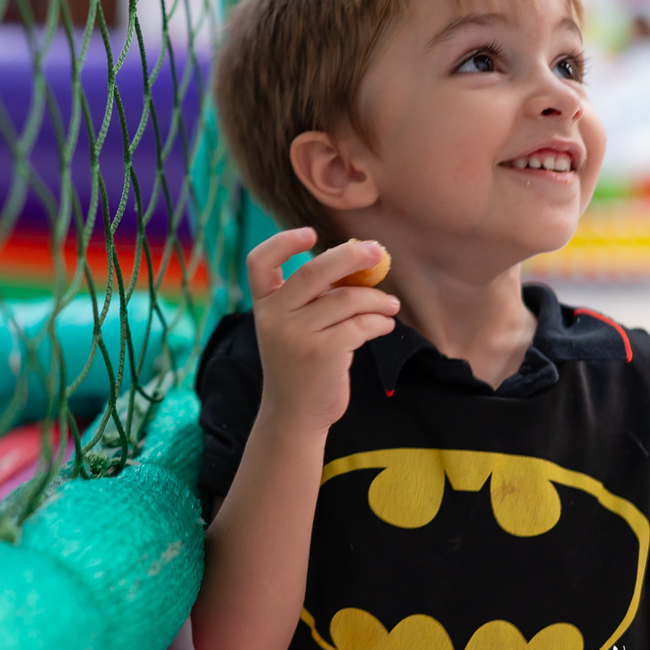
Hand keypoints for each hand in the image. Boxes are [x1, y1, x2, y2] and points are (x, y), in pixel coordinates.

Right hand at [247, 227, 399, 431]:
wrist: (294, 415)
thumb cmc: (299, 366)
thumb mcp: (292, 329)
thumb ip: (312, 300)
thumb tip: (359, 265)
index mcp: (263, 306)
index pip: (259, 262)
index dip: (283, 242)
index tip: (311, 233)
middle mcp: (274, 318)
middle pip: (314, 271)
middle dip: (350, 256)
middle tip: (377, 251)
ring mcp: (297, 336)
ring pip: (346, 299)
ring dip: (376, 299)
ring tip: (390, 305)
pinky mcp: (323, 353)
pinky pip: (361, 324)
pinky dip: (379, 322)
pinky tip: (385, 325)